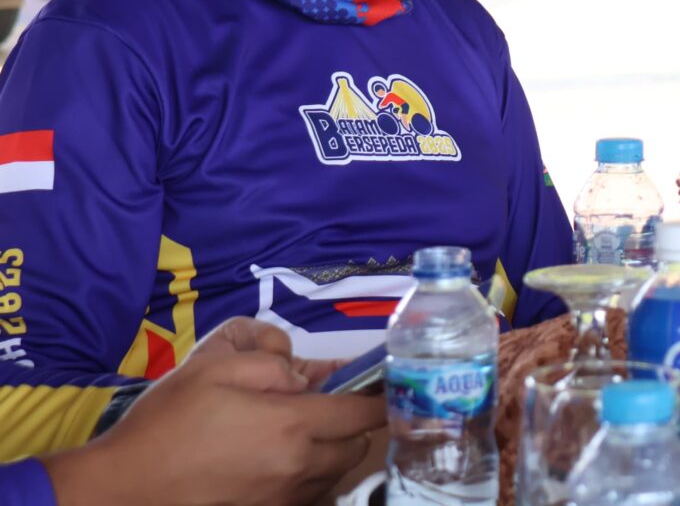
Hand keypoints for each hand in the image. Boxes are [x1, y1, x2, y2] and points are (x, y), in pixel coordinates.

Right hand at [43, 322, 383, 505]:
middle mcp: (297, 468)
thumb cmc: (165, 425)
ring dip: (331, 453)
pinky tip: (277, 464)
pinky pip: (308, 496)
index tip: (381, 384)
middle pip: (356, 447)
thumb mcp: (214, 369)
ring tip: (297, 435)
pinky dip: (308, 479)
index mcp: (292, 426)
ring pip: (334, 475)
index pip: (363, 413)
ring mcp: (283, 499)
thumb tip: (307, 376)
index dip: (378, 395)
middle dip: (351, 424)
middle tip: (325, 407)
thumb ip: (271, 364)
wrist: (122, 489)